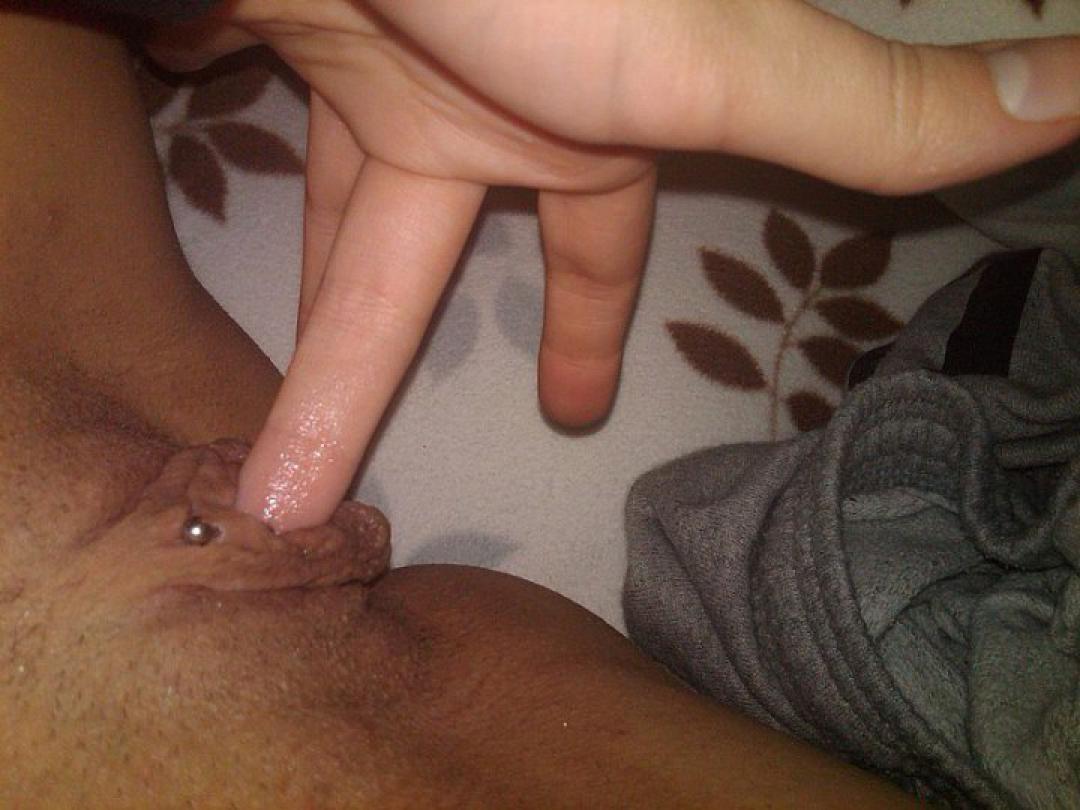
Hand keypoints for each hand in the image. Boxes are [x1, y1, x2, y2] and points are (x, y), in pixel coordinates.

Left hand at [151, 0, 1079, 530]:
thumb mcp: (710, 59)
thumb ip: (867, 110)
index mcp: (588, 118)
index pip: (598, 240)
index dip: (595, 321)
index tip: (581, 408)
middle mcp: (479, 101)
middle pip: (425, 263)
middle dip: (391, 370)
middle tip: (353, 483)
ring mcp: (374, 70)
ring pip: (339, 238)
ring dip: (310, 353)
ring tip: (275, 483)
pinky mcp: (281, 32)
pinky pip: (258, 142)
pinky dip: (244, 186)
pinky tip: (195, 262)